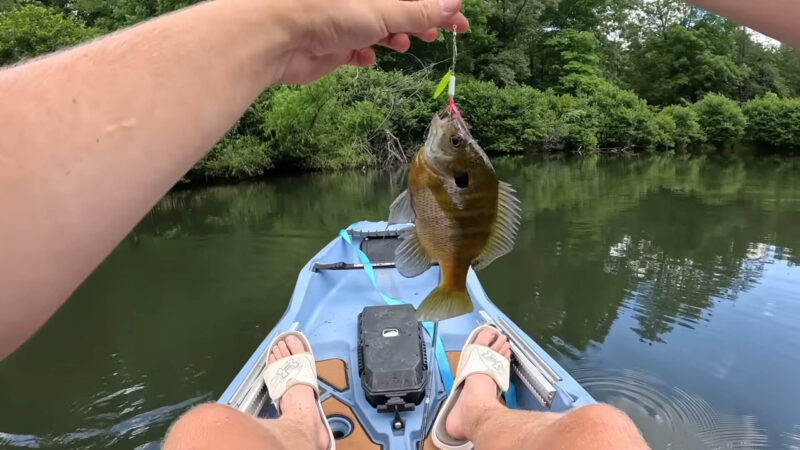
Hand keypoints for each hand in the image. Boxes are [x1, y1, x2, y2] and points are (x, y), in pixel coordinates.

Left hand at [278, 0, 467, 83]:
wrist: (276, 36)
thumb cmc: (330, 11)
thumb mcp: (383, 10)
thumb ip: (419, 11)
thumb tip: (454, 4)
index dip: (438, 6)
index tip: (459, 22)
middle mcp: (360, 1)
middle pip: (398, 8)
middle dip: (420, 21)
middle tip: (440, 35)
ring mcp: (345, 21)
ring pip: (379, 28)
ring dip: (395, 36)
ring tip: (404, 45)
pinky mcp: (332, 44)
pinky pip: (357, 48)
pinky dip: (366, 53)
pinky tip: (369, 58)